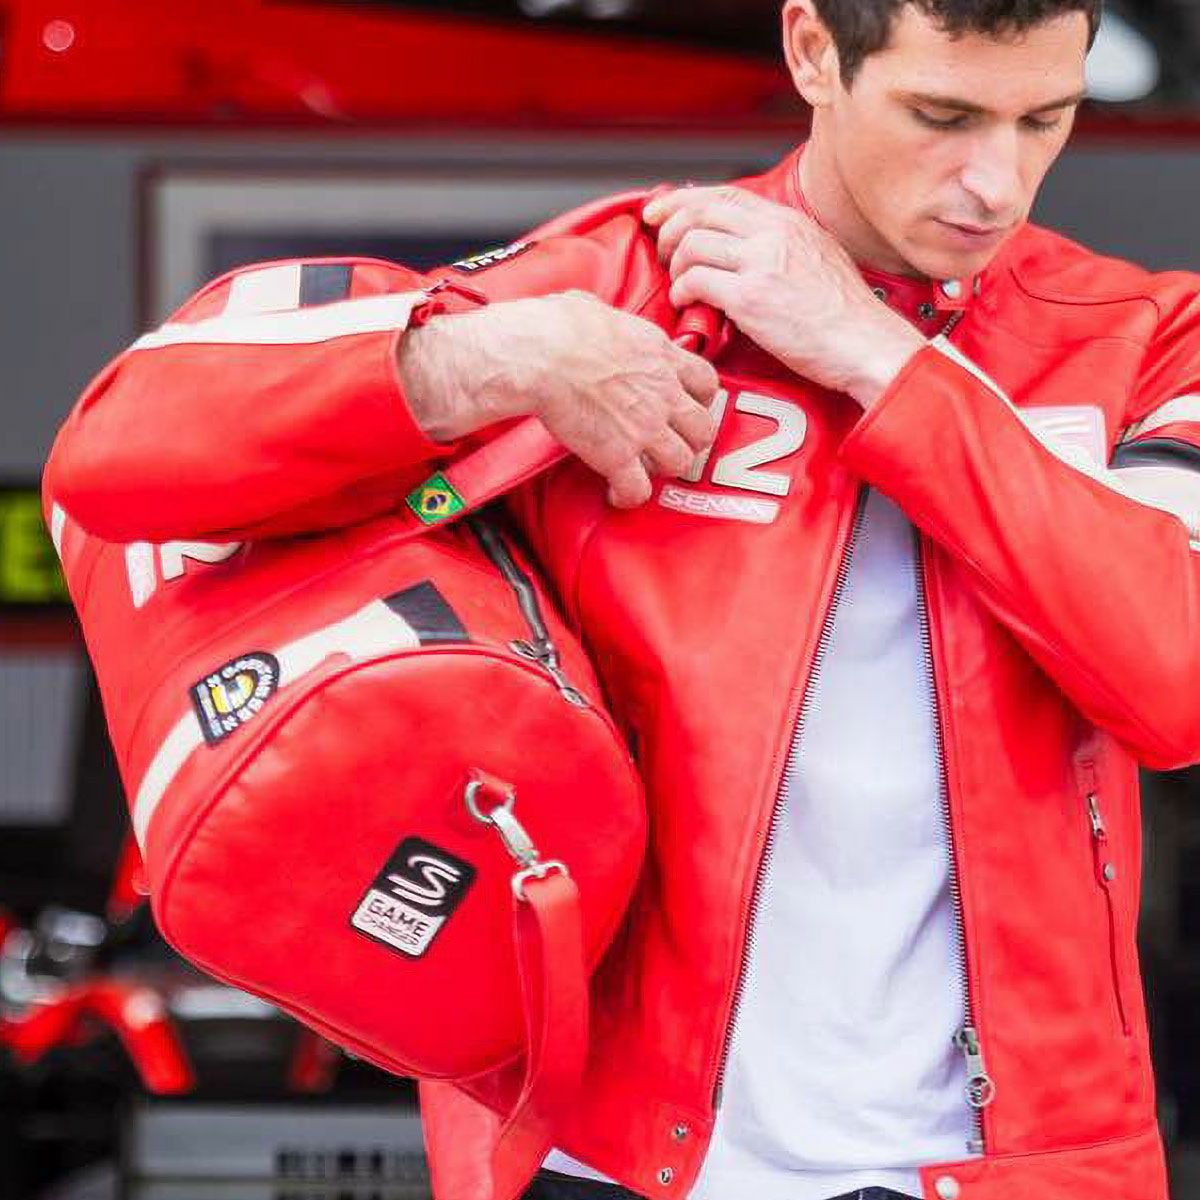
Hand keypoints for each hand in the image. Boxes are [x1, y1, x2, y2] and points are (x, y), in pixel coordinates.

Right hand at [397, 290, 719, 506]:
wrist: (541, 354)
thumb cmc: (559, 326)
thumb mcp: (599, 309)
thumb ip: (613, 323)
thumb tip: (595, 317)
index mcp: (661, 355)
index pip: (706, 382)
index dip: (700, 400)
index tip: (686, 406)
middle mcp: (662, 393)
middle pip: (703, 428)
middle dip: (691, 440)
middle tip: (671, 443)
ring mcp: (645, 427)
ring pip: (680, 462)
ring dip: (663, 469)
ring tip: (644, 468)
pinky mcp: (618, 455)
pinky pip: (637, 489)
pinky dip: (628, 496)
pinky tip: (617, 493)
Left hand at [642, 187, 925, 407]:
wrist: (866, 344)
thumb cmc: (844, 315)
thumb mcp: (817, 257)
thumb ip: (780, 244)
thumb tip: (741, 244)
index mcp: (789, 221)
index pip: (725, 195)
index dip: (684, 200)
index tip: (660, 212)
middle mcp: (773, 233)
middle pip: (700, 212)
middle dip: (669, 229)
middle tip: (662, 252)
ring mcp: (761, 263)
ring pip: (692, 244)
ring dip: (674, 265)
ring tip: (680, 284)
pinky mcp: (750, 298)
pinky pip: (695, 281)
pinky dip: (681, 290)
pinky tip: (686, 303)